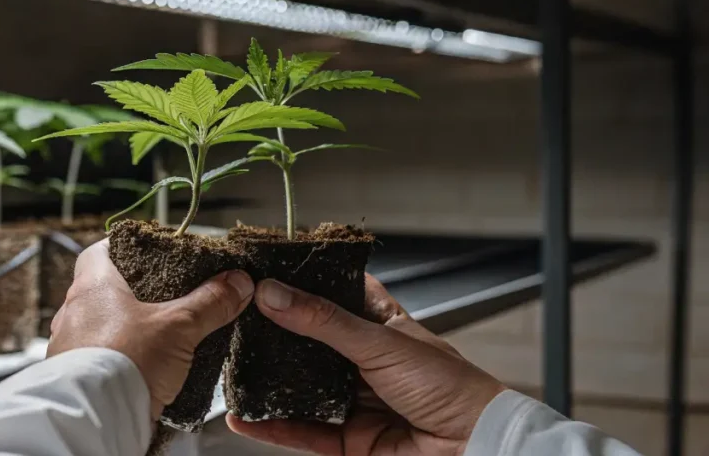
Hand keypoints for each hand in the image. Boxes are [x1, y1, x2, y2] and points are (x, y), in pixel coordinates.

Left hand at [47, 239, 253, 421]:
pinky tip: (142, 367)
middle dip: (133, 293)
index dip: (123, 248)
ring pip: (100, 324)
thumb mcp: (179, 326)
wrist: (98, 416)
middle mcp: (74, 312)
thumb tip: (237, 282)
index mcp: (93, 286)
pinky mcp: (76, 376)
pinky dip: (118, 357)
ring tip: (156, 336)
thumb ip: (210, 302)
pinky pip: (97, 357)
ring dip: (124, 327)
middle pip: (102, 289)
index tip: (146, 252)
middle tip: (162, 297)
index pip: (99, 250)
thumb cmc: (125, 361)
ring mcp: (70, 345)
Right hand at [227, 274, 505, 455]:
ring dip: (269, 383)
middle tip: (238, 319)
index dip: (306, 281)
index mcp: (382, 326)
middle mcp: (365, 361)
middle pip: (310, 344)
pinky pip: (304, 432)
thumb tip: (274, 294)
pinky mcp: (348, 440)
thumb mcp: (380, 343)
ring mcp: (355, 401)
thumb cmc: (451, 387)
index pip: (338, 293)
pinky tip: (246, 418)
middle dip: (276, 335)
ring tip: (233, 368)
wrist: (474, 448)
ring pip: (302, 390)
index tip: (267, 269)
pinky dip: (273, 427)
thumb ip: (323, 321)